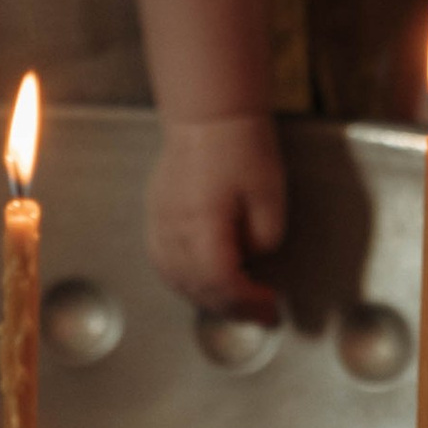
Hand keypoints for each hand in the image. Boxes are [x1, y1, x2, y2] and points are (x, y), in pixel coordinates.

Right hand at [146, 112, 287, 315]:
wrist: (207, 115)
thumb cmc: (239, 146)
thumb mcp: (271, 194)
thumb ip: (265, 237)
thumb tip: (253, 259)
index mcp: (203, 225)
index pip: (222, 282)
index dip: (247, 302)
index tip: (269, 306)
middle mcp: (174, 229)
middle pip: (198, 287)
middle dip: (231, 307)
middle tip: (257, 313)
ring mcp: (159, 222)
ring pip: (175, 279)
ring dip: (205, 298)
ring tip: (233, 301)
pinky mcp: (156, 215)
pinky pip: (162, 261)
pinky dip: (183, 280)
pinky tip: (200, 282)